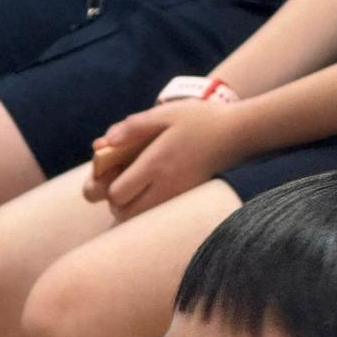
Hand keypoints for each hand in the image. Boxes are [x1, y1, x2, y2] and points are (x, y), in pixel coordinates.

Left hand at [83, 100, 245, 217]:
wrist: (236, 135)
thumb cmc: (197, 120)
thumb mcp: (164, 114)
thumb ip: (131, 128)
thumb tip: (100, 144)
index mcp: (156, 163)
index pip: (118, 193)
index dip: (108, 187)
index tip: (113, 174)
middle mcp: (167, 187)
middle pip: (125, 213)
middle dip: (117, 203)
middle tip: (122, 186)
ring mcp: (179, 199)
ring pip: (141, 222)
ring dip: (132, 210)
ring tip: (137, 192)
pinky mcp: (188, 205)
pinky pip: (159, 220)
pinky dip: (149, 213)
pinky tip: (153, 195)